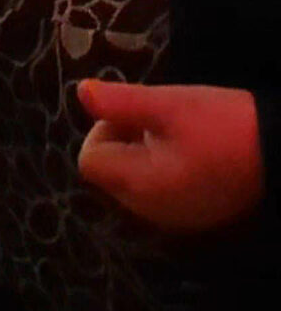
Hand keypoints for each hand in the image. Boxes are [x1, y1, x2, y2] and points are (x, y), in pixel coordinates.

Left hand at [77, 80, 264, 232]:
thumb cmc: (228, 125)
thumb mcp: (171, 104)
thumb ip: (121, 102)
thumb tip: (81, 91)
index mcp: (138, 186)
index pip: (91, 160)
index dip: (104, 131)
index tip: (136, 114)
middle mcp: (151, 211)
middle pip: (111, 174)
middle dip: (126, 142)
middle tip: (163, 121)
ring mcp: (176, 219)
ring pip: (137, 183)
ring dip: (147, 156)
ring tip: (184, 136)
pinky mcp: (199, 218)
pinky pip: (163, 194)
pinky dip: (168, 172)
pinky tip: (198, 154)